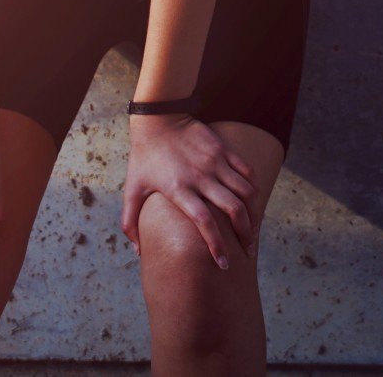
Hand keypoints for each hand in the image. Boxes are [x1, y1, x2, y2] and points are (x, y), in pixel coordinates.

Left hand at [121, 114, 257, 268]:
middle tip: (247, 251)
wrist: (159, 119)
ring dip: (253, 214)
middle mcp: (201, 178)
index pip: (205, 223)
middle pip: (233, 209)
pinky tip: (252, 203)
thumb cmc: (144, 157)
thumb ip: (130, 222)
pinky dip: (252, 189)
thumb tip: (137, 251)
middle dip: (244, 234)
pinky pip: (246, 171)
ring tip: (252, 231)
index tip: (224, 264)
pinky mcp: (223, 150)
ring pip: (245, 191)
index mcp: (179, 190)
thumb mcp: (131, 189)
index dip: (216, 245)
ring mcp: (215, 163)